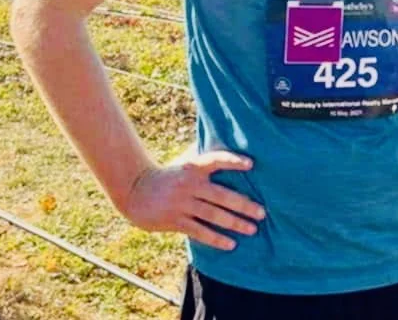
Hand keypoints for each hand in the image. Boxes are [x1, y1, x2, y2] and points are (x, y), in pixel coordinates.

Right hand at [119, 150, 265, 250]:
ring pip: (213, 215)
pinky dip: (216, 238)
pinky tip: (231, 244)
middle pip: (221, 195)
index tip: (251, 164)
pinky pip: (199, 231)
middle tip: (262, 213)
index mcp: (193, 167)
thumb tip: (233, 152)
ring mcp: (182, 203)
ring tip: (252, 229)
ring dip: (235, 223)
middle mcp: (189, 184)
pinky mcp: (174, 220)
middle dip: (244, 205)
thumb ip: (205, 163)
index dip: (233, 161)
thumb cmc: (169, 176)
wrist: (135, 191)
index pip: (216, 160)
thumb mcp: (184, 164)